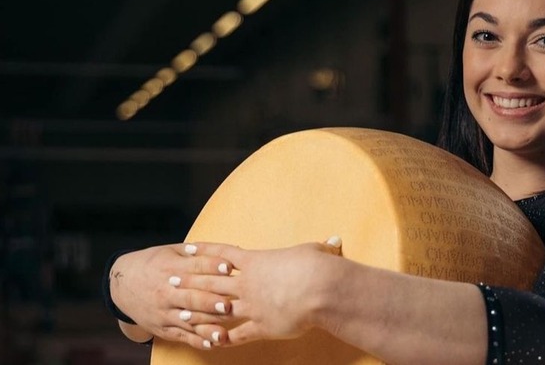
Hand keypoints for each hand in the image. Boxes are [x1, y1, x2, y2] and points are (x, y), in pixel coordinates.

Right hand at [109, 243, 233, 348]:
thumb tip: (227, 250)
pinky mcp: (163, 328)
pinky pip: (182, 336)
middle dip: (209, 302)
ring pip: (188, 320)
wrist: (122, 285)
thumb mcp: (171, 251)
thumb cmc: (153, 264)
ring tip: (224, 332)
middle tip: (228, 304)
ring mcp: (164, 312)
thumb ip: (197, 252)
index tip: (229, 267)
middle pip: (191, 297)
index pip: (194, 267)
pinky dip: (197, 341)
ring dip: (207, 326)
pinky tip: (211, 344)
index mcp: (171, 268)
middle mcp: (167, 292)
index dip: (212, 266)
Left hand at [180, 237, 342, 345]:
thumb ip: (319, 248)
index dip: (204, 252)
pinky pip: (236, 334)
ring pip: (216, 309)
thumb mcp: (315, 251)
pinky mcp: (260, 326)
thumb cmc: (317, 266)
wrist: (320, 289)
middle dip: (189, 282)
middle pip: (211, 282)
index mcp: (256, 261)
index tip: (187, 250)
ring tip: (179, 312)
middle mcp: (248, 284)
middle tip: (170, 281)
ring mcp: (251, 306)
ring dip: (197, 311)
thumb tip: (335, 242)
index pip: (223, 254)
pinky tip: (210, 342)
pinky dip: (222, 338)